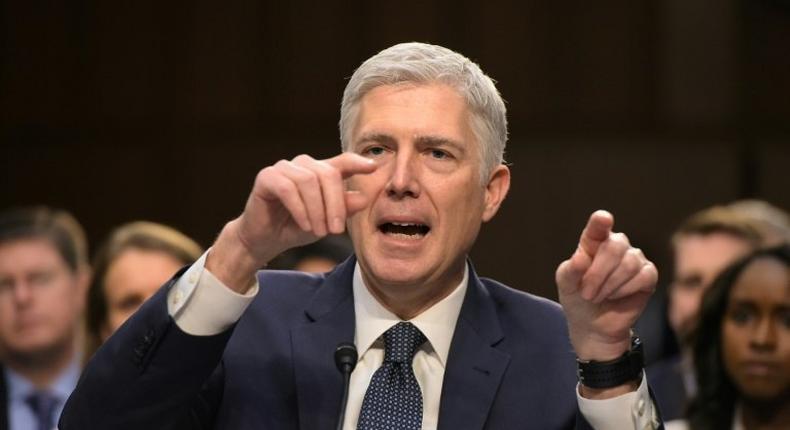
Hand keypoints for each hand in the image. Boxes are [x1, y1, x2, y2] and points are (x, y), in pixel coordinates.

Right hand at [207, 153, 377, 291]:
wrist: (265, 240)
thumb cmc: (297, 227)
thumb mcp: (326, 222)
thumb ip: (343, 209)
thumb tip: (363, 198)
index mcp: (321, 172)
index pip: (343, 161)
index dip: (358, 162)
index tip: (373, 167)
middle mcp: (304, 165)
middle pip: (328, 174)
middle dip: (335, 204)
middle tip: (335, 231)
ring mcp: (284, 168)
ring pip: (309, 181)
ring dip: (317, 210)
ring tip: (318, 231)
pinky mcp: (266, 177)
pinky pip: (288, 189)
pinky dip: (300, 209)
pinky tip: (304, 225)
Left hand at [555, 210, 657, 361]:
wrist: (593, 324)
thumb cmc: (578, 298)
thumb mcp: (566, 285)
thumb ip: (570, 271)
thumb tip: (580, 259)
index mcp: (593, 241)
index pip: (598, 227)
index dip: (600, 222)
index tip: (603, 218)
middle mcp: (616, 244)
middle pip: (614, 247)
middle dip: (597, 274)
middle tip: (587, 294)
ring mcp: (634, 258)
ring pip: (629, 263)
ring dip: (609, 285)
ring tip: (599, 296)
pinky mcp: (648, 274)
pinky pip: (643, 276)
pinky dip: (626, 290)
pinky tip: (616, 296)